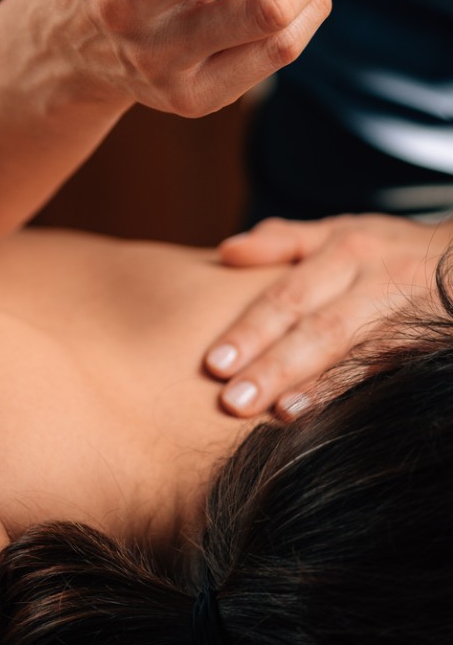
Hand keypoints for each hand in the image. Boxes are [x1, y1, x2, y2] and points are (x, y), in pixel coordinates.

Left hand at [204, 212, 452, 417]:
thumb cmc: (392, 247)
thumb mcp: (341, 229)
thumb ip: (284, 241)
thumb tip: (225, 252)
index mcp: (344, 249)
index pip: (287, 295)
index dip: (251, 329)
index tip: (213, 364)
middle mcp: (375, 277)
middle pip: (318, 325)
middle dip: (275, 365)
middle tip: (232, 400)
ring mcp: (410, 308)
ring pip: (360, 348)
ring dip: (320, 383)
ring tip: (280, 413)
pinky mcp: (435, 335)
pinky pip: (398, 362)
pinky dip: (367, 387)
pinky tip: (341, 415)